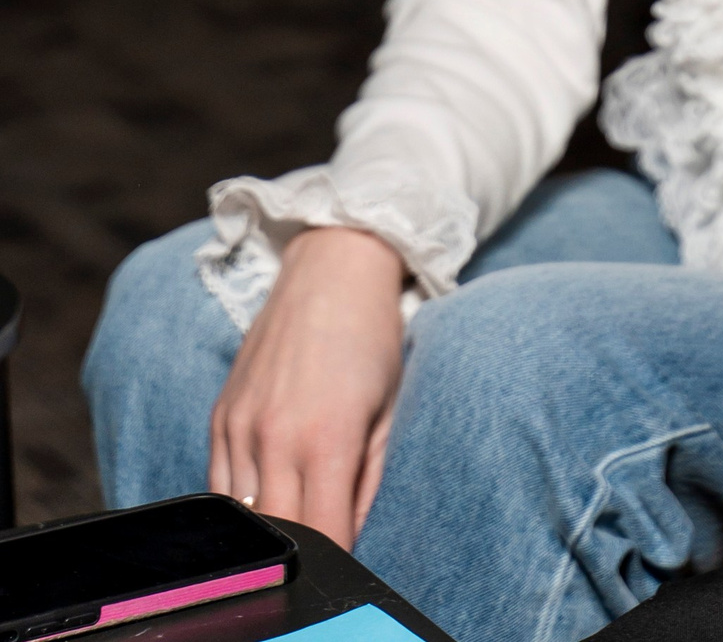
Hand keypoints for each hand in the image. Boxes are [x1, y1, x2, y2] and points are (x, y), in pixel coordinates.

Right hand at [207, 225, 406, 544]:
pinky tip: (262, 505)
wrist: (333, 266)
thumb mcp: (388, 411)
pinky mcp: (220, 415)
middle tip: (317, 561)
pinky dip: (238, 506)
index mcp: (327, 438)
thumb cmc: (372, 337)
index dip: (334, 563)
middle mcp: (275, 436)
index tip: (344, 571)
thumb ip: (368, 483)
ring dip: (265, 533)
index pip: (322, 535)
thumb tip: (351, 537)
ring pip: (240, 517)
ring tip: (287, 540)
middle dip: (298, 555)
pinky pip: (219, 486)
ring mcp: (240, 426)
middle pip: (276, 534)